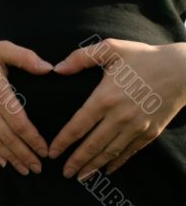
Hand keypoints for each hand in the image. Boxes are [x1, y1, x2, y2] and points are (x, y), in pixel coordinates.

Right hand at [0, 35, 53, 174]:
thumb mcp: (3, 48)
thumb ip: (26, 57)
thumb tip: (49, 68)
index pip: (18, 121)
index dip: (33, 139)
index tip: (45, 150)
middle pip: (8, 137)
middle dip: (25, 154)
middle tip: (40, 168)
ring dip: (12, 158)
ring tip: (26, 170)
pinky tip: (4, 163)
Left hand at [48, 38, 185, 179]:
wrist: (182, 69)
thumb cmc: (143, 57)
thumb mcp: (110, 49)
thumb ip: (81, 57)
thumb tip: (57, 69)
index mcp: (105, 98)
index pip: (78, 126)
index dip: (63, 141)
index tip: (52, 152)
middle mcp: (119, 117)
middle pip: (92, 145)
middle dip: (76, 161)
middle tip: (64, 173)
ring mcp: (136, 127)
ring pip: (110, 152)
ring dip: (93, 166)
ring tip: (81, 176)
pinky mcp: (149, 132)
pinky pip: (129, 152)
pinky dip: (117, 162)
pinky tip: (107, 169)